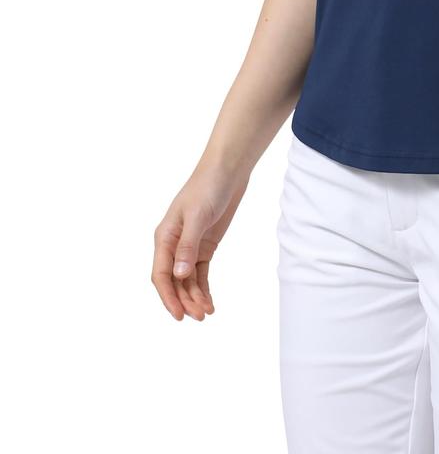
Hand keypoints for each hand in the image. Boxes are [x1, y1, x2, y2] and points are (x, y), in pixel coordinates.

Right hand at [151, 163, 248, 320]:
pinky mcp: (204, 245)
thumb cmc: (208, 187)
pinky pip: (200, 273)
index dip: (168, 296)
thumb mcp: (198, 216)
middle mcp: (173, 244)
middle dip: (184, 300)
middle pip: (174, 281)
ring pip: (187, 280)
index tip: (179, 314)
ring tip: (206, 313)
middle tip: (199, 317)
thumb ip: (188, 246)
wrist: (227, 170)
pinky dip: (203, 287)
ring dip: (195, 297)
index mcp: (164, 237)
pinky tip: (209, 302)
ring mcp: (189, 246)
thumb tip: (179, 275)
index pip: (161, 274)